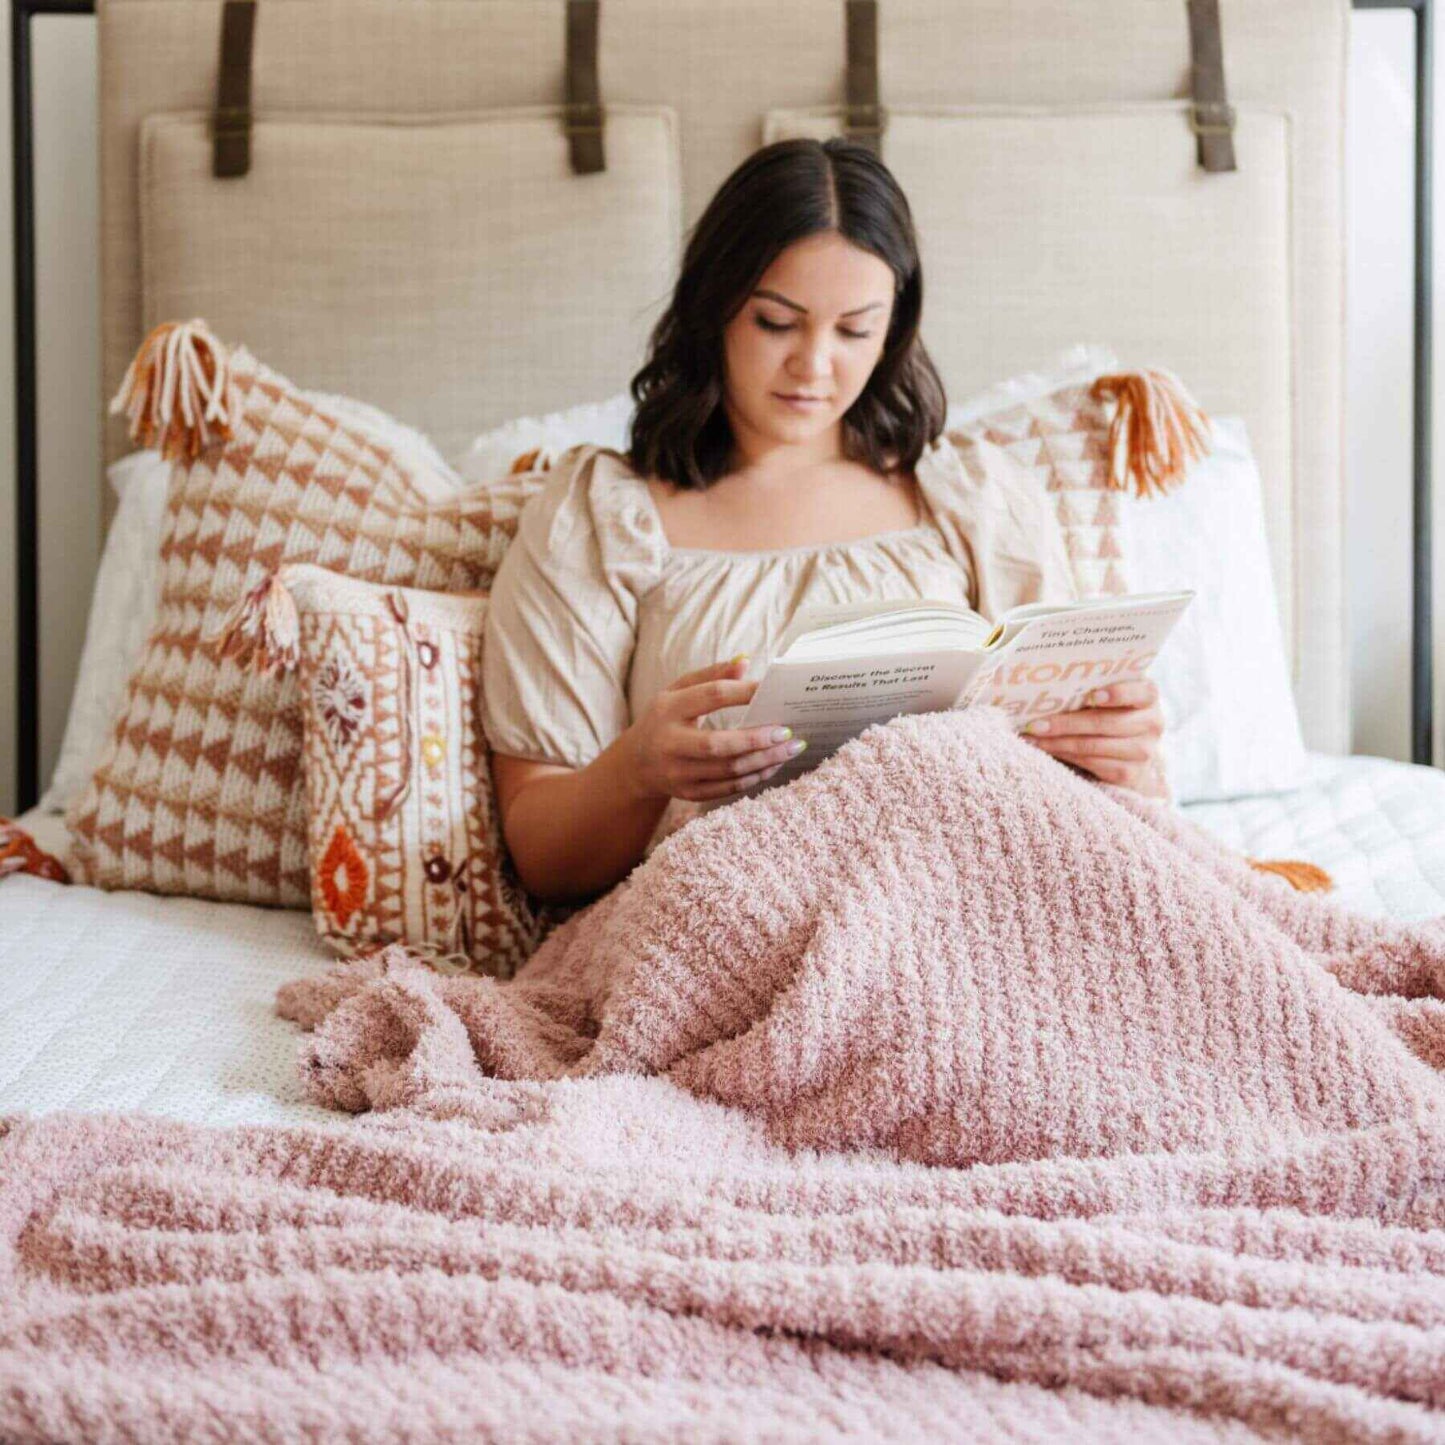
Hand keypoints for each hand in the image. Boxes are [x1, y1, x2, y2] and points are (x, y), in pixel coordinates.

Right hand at [622, 656, 808, 802]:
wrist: (636, 764)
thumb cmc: (665, 718)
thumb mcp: (678, 691)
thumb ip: (711, 675)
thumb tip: (745, 662)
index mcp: (668, 709)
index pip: (711, 696)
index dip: (744, 692)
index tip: (772, 690)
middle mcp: (669, 743)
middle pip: (719, 744)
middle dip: (758, 739)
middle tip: (788, 732)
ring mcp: (677, 772)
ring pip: (728, 770)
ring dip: (764, 760)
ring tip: (791, 749)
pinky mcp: (688, 793)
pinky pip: (728, 788)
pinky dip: (755, 777)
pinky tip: (773, 765)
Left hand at [1018, 679, 1169, 798]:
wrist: (1134, 752)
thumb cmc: (1112, 712)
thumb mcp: (1112, 696)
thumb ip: (1093, 686)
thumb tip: (1050, 684)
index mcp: (1148, 696)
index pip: (1141, 692)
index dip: (1118, 694)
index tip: (1092, 696)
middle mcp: (1152, 723)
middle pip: (1105, 723)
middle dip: (1066, 723)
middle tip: (1035, 724)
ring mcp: (1143, 751)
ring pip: (1093, 746)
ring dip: (1058, 742)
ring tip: (1032, 737)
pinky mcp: (1130, 774)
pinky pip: (1092, 764)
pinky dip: (1065, 756)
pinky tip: (1047, 749)